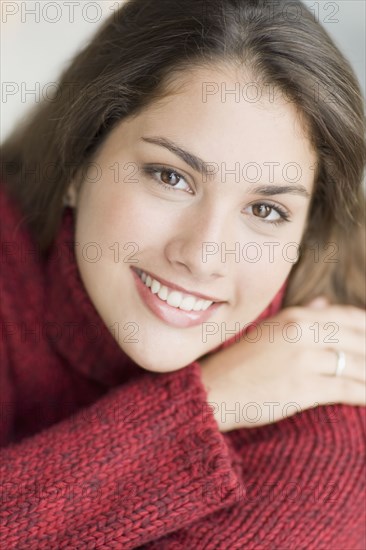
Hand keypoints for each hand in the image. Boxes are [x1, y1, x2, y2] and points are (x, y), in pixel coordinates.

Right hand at [199, 298, 365, 431]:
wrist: (214, 390)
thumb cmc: (241, 362)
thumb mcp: (270, 330)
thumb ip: (303, 314)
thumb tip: (326, 302)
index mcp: (295, 317)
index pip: (347, 316)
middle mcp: (302, 332)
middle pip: (358, 339)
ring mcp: (303, 359)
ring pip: (357, 364)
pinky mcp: (303, 388)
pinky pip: (347, 388)